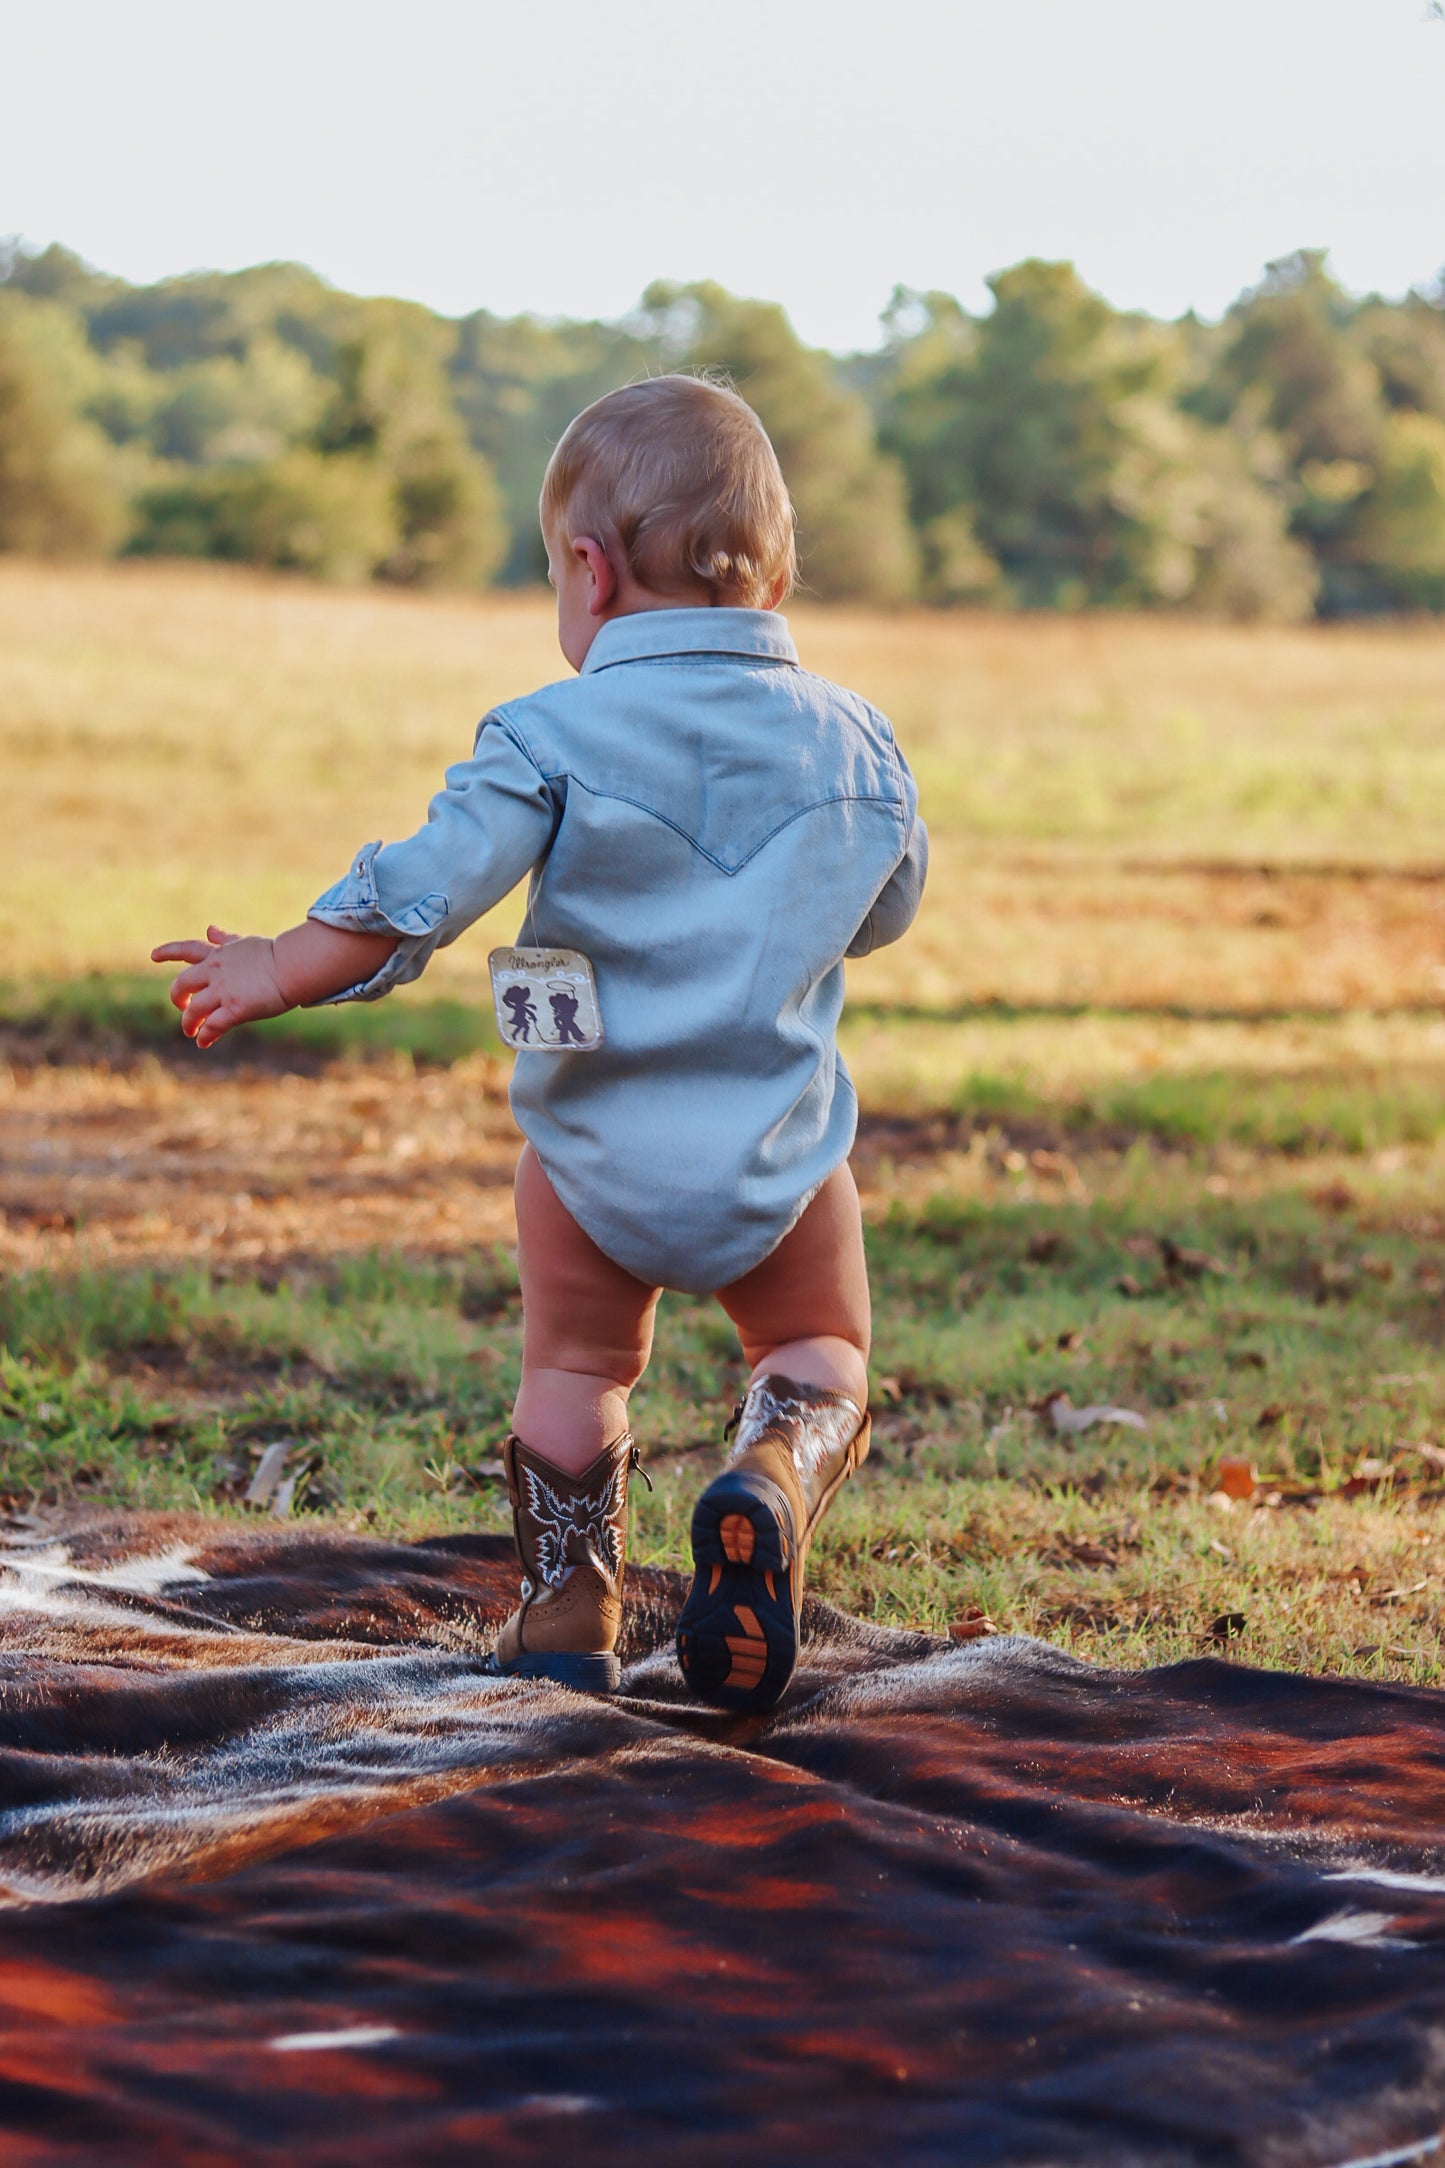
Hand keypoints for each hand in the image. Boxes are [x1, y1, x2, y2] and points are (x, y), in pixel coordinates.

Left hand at [150, 925, 289, 1048]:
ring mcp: (224, 991)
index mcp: (218, 955)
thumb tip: (209, 929)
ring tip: (191, 1032)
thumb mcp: (244, 944)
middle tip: (182, 1008)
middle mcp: (215, 972)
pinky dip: (206, 1035)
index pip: (187, 949)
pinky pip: (213, 1026)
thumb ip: (225, 940)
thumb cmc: (274, 955)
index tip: (154, 956)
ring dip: (189, 1023)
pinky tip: (203, 1042)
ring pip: (194, 1009)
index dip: (168, 952)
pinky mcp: (236, 1009)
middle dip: (178, 998)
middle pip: (182, 985)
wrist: (293, 966)